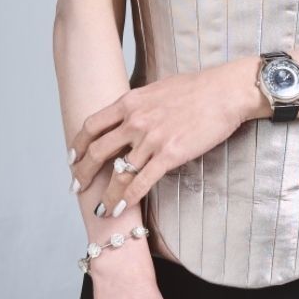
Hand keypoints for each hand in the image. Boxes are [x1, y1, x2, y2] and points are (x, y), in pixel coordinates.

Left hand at [68, 58, 260, 221]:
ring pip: (118, 173)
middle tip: (76, 187)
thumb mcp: (157, 88)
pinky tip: (120, 209)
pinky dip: (128, 199)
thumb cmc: (197, 88)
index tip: (73, 157)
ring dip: (106, 195)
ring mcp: (151, 139)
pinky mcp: (169, 155)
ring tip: (100, 208)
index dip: (78, 145)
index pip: (92, 125)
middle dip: (83, 173)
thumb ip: (138, 104)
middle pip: (98, 151)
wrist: (224, 92)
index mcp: (130, 102)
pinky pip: (142, 182)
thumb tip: (128, 116)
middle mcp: (135, 121)